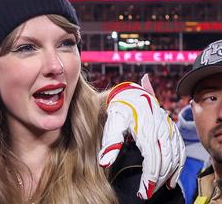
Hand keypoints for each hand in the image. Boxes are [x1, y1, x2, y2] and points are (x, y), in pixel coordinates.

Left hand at [98, 74, 184, 198]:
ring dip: (169, 175)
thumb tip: (104, 163)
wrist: (131, 92)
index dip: (150, 178)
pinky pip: (180, 150)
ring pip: (175, 157)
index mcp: (146, 128)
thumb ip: (110, 143)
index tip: (144, 192)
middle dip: (157, 180)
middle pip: (165, 160)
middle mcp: (161, 129)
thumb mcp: (112, 122)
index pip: (152, 159)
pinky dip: (178, 166)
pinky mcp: (173, 130)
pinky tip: (171, 179)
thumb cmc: (119, 109)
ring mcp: (169, 129)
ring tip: (158, 188)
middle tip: (147, 193)